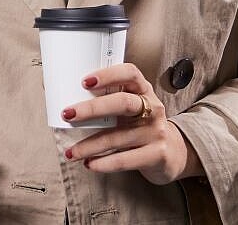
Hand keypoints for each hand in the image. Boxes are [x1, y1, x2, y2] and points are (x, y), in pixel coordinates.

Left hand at [59, 63, 192, 185]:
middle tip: (68, 114)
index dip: (108, 75)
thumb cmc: (141, 126)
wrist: (172, 153)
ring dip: (90, 145)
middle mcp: (152, 108)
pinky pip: (126, 159)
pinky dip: (104, 163)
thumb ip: (108, 101)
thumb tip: (64, 98)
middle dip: (93, 108)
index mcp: (143, 91)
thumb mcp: (131, 108)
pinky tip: (90, 164)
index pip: (130, 74)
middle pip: (123, 103)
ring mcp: (155, 132)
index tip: (84, 81)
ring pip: (118, 137)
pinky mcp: (157, 154)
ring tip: (71, 153)